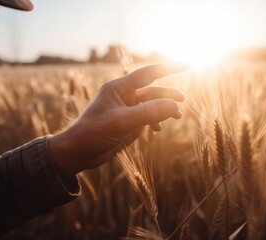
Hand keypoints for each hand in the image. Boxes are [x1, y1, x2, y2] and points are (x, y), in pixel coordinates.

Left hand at [49, 62, 187, 176]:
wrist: (78, 152)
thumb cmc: (93, 133)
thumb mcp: (121, 122)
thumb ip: (148, 113)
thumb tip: (174, 106)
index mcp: (119, 88)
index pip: (148, 73)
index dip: (169, 68)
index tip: (187, 66)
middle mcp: (124, 96)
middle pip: (153, 91)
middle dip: (168, 95)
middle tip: (182, 100)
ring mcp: (127, 111)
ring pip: (152, 105)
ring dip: (165, 110)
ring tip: (177, 117)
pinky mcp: (128, 124)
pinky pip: (148, 118)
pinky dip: (156, 122)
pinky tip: (158, 130)